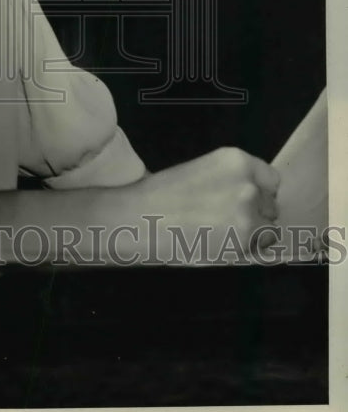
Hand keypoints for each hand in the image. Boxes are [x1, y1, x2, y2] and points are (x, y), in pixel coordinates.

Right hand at [133, 147, 279, 262]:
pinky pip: (257, 249)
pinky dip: (243, 251)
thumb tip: (250, 198)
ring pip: (267, 230)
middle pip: (270, 205)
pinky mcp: (244, 237)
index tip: (250, 204)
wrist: (141, 218)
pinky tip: (217, 245)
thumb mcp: (201, 173)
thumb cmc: (161, 196)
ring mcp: (248, 210)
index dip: (260, 194)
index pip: (271, 180)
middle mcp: (247, 181)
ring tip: (219, 235)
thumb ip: (230, 180)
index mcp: (235, 160)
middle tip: (227, 223)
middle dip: (256, 216)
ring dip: (251, 235)